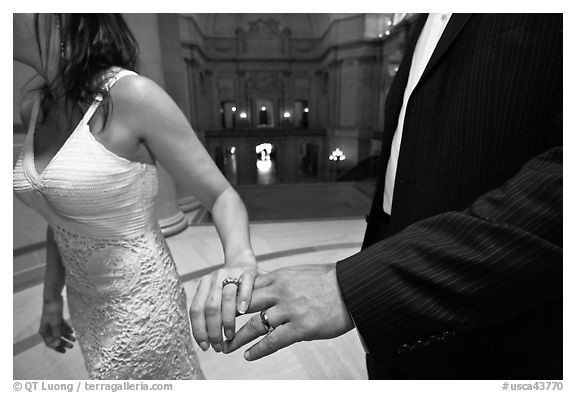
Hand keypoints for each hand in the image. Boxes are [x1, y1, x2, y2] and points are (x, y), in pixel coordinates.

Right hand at [38, 297, 75, 352]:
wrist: (53, 298)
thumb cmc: (53, 311)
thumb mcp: (56, 323)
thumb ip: (56, 334)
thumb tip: (56, 344)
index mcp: (44, 331)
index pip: (50, 343)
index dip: (57, 347)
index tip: (64, 351)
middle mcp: (47, 328)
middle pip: (55, 338)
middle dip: (63, 343)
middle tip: (71, 346)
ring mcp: (52, 323)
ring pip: (60, 332)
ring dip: (67, 336)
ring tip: (74, 339)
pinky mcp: (57, 318)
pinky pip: (62, 326)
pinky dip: (67, 329)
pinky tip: (72, 332)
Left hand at [189, 250, 257, 351]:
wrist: (242, 261)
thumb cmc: (229, 288)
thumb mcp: (215, 297)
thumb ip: (209, 314)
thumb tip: (205, 343)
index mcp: (203, 286)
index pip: (195, 310)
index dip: (199, 331)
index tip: (205, 346)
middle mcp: (214, 278)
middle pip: (210, 307)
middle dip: (213, 331)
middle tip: (218, 346)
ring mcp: (231, 274)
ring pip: (226, 298)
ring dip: (227, 321)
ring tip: (230, 335)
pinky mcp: (248, 272)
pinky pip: (245, 285)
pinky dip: (243, 299)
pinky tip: (243, 312)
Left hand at [222, 264, 353, 360]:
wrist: (352, 288)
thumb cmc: (329, 281)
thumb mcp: (300, 273)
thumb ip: (282, 280)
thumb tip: (269, 285)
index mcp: (280, 277)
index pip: (247, 288)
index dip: (232, 299)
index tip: (220, 307)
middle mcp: (281, 292)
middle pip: (244, 305)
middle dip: (227, 318)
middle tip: (215, 329)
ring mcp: (290, 310)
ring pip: (255, 325)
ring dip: (238, 337)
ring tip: (226, 346)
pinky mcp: (302, 327)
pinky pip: (274, 340)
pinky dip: (258, 349)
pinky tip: (249, 356)